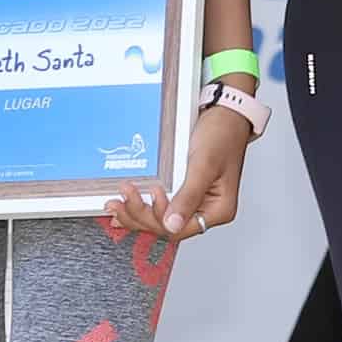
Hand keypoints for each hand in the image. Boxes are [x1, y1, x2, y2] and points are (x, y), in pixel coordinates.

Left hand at [117, 103, 251, 243]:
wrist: (225, 113)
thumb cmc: (222, 135)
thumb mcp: (204, 165)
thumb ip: (189, 196)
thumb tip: (173, 224)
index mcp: (218, 209)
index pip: (181, 228)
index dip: (158, 217)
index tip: (147, 195)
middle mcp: (206, 210)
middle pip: (167, 227)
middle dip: (141, 216)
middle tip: (120, 201)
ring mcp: (193, 202)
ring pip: (160, 219)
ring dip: (136, 213)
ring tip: (116, 204)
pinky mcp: (183, 191)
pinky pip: (160, 205)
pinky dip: (142, 205)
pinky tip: (127, 205)